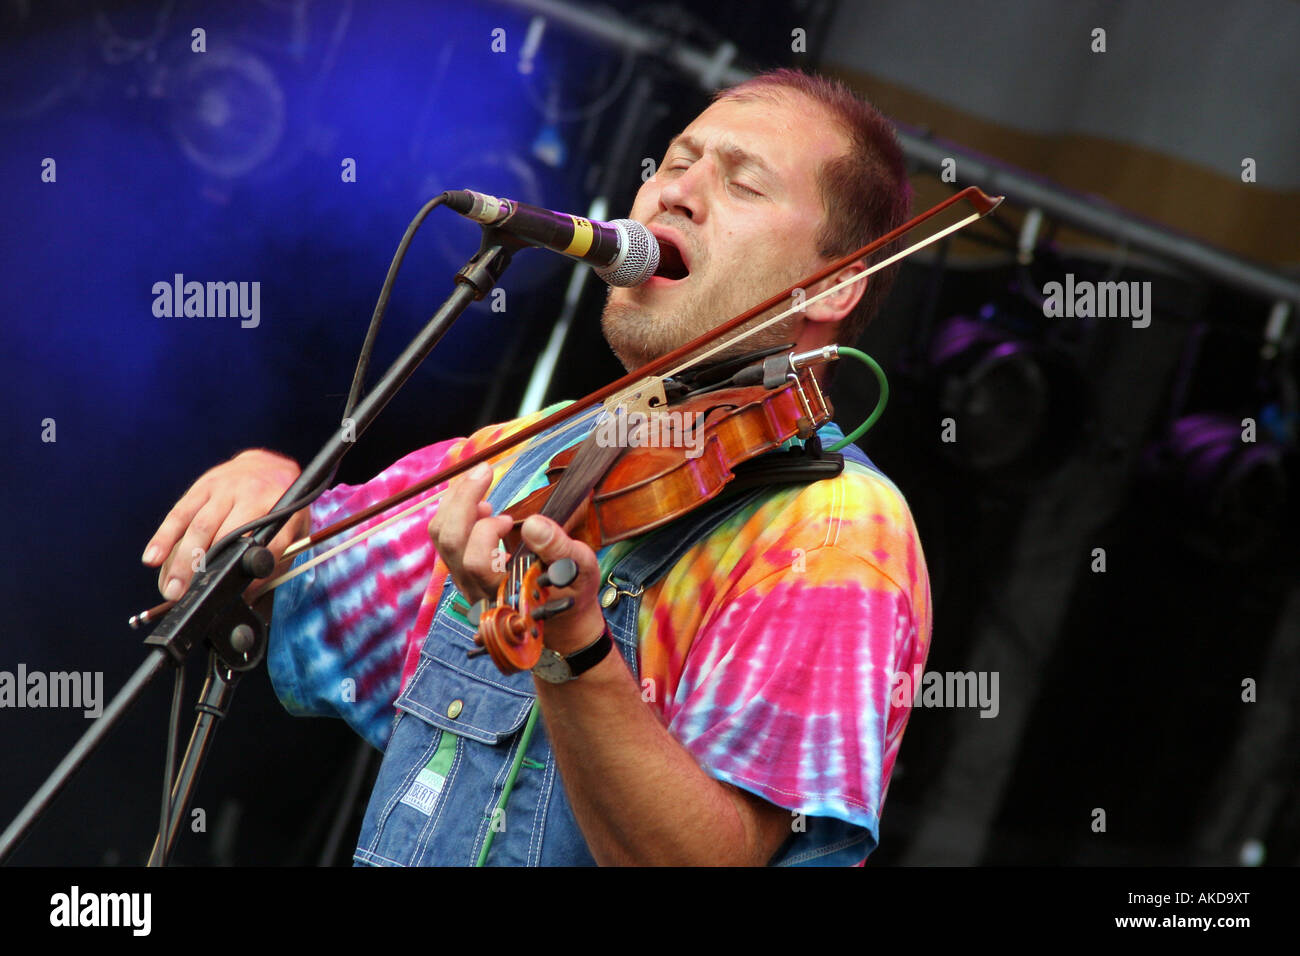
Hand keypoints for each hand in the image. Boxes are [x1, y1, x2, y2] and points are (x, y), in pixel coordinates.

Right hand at [142, 449, 306, 600]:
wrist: (267, 465)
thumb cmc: (280, 505)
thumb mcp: (292, 526)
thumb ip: (278, 556)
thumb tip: (250, 592)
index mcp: (282, 507)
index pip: (268, 543)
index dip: (253, 571)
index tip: (240, 593)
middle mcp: (252, 494)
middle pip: (225, 535)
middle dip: (203, 568)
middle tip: (188, 595)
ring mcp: (225, 488)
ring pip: (198, 526)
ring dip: (181, 560)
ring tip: (170, 588)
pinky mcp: (203, 486)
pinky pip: (180, 513)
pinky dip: (164, 537)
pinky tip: (153, 558)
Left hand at [428, 463, 605, 654]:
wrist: (561, 619)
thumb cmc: (572, 591)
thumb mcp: (580, 569)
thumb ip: (559, 548)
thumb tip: (533, 523)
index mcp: (503, 594)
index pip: (476, 562)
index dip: (486, 531)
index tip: (508, 519)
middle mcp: (476, 590)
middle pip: (449, 542)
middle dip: (463, 499)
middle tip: (485, 470)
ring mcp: (465, 580)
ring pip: (440, 537)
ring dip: (455, 501)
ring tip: (480, 482)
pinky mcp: (463, 570)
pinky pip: (444, 536)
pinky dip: (454, 509)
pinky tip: (476, 499)